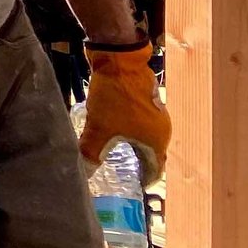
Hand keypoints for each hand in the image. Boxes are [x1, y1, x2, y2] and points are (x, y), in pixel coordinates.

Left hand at [79, 38, 169, 184]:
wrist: (120, 59)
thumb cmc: (115, 97)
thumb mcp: (99, 128)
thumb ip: (91, 152)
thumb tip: (85, 172)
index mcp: (157, 140)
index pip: (155, 169)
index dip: (145, 179)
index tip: (136, 187)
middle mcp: (162, 129)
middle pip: (151, 153)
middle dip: (139, 164)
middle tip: (124, 174)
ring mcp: (156, 112)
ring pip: (146, 137)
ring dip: (134, 146)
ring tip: (117, 154)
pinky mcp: (146, 99)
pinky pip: (141, 122)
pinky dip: (131, 131)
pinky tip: (116, 130)